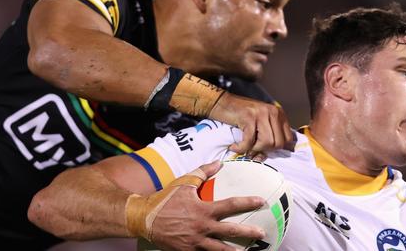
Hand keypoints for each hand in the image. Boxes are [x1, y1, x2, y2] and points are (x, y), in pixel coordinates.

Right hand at [131, 161, 266, 250]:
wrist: (143, 218)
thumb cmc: (165, 199)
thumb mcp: (183, 182)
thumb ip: (203, 172)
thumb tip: (219, 163)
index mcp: (202, 209)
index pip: (230, 205)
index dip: (247, 202)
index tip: (261, 201)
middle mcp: (201, 227)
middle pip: (230, 231)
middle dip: (248, 233)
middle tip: (262, 234)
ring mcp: (195, 242)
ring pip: (220, 250)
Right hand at [209, 92, 294, 153]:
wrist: (222, 103)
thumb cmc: (240, 115)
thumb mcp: (261, 121)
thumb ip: (271, 133)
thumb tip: (278, 153)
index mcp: (278, 113)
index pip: (288, 138)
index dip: (276, 148)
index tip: (263, 149)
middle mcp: (273, 112)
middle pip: (279, 143)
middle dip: (265, 150)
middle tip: (252, 148)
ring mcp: (261, 114)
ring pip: (267, 143)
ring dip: (253, 149)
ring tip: (243, 146)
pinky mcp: (249, 118)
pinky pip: (250, 142)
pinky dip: (241, 148)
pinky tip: (234, 146)